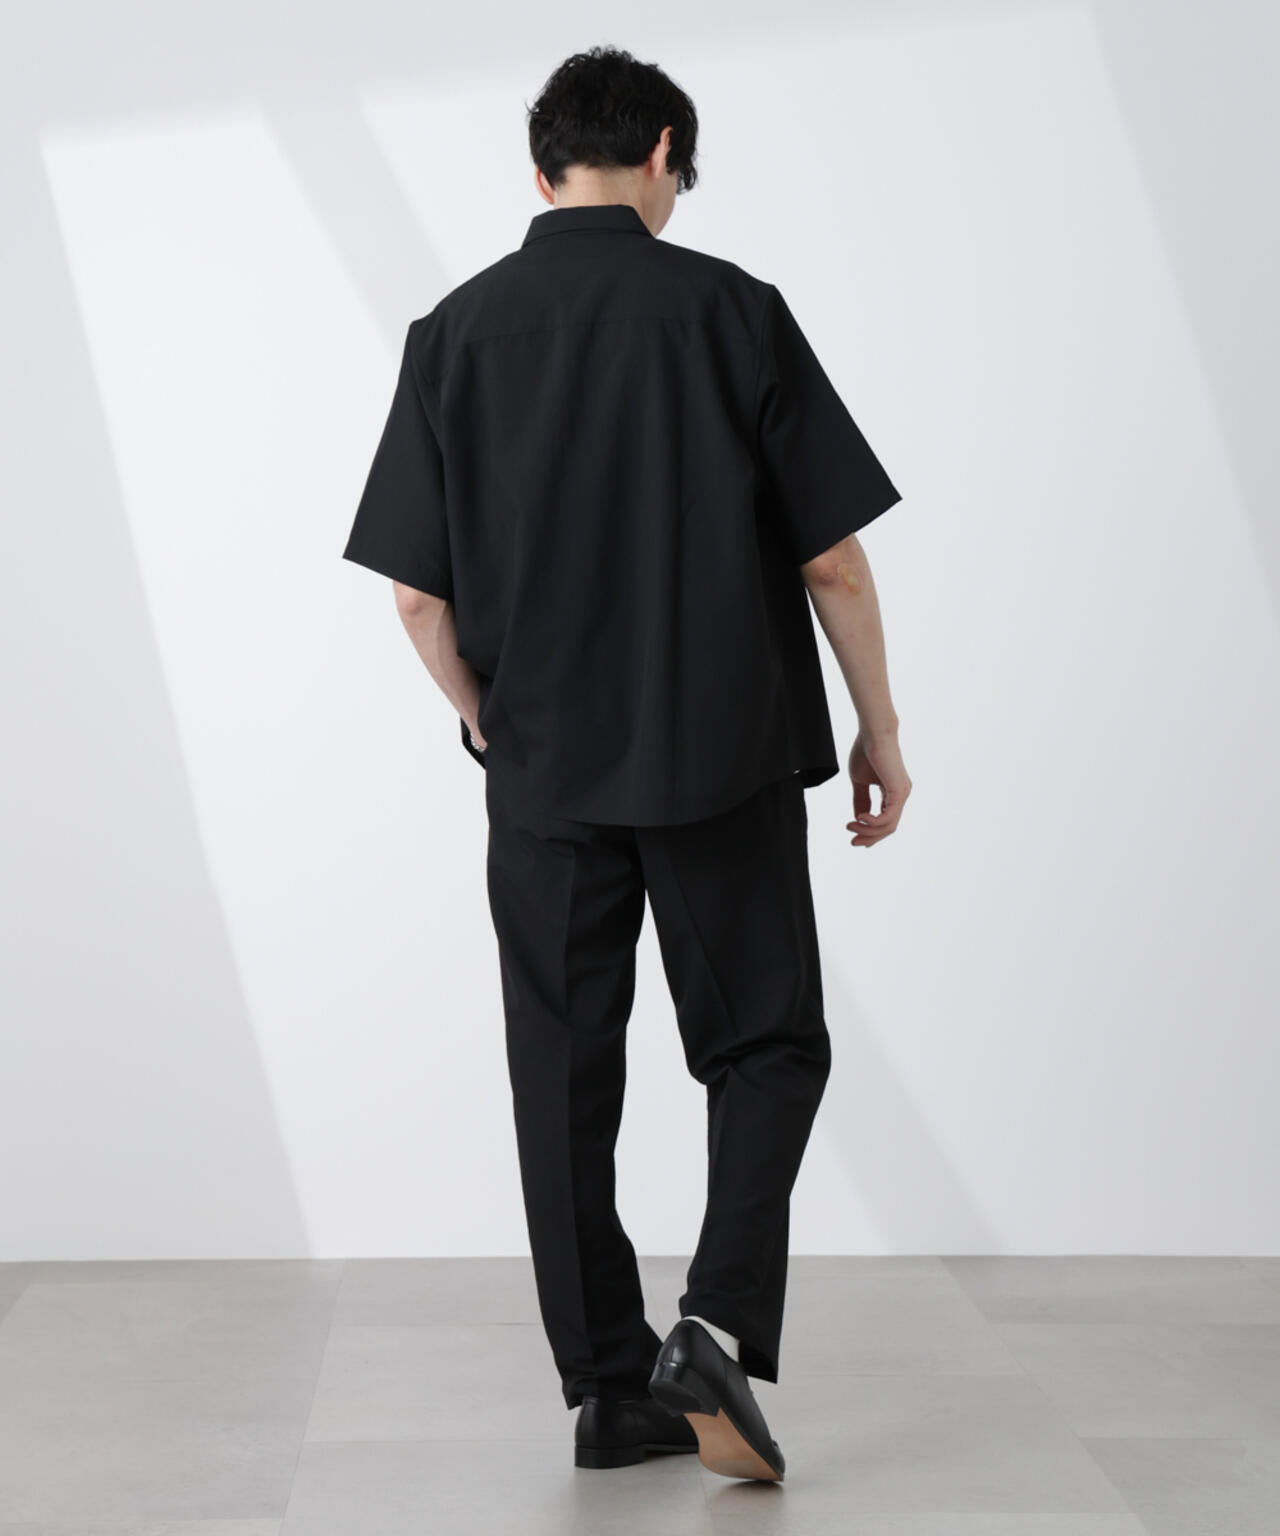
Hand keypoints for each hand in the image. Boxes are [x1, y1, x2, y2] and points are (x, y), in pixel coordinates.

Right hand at [846, 730, 909, 847]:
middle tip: (852, 841)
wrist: (872, 733)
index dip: (870, 832)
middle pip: (888, 828)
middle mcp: (901, 795)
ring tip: (851, 826)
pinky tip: (860, 818)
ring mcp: (902, 794)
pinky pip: (888, 817)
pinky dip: (873, 822)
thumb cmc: (866, 751)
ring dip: (868, 831)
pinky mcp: (899, 791)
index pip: (886, 820)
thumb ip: (860, 799)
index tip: (854, 837)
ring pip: (888, 825)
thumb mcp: (859, 781)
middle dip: (869, 837)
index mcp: (893, 792)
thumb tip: (858, 818)